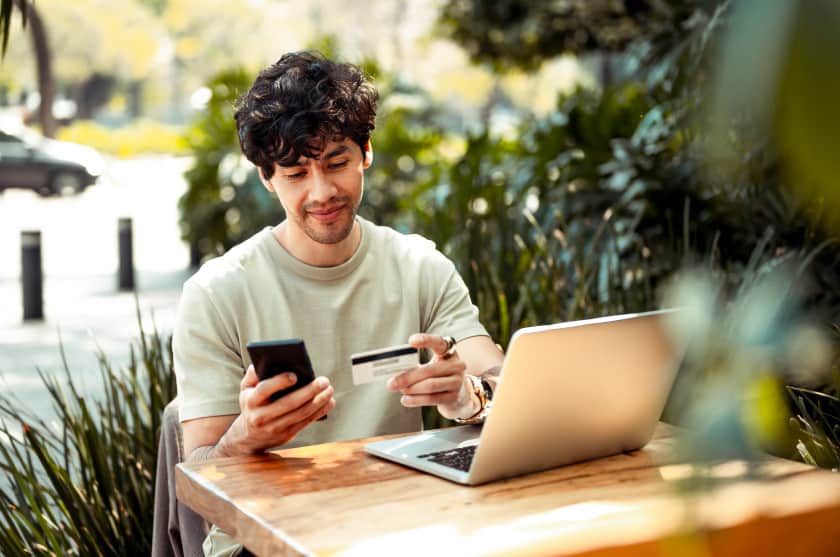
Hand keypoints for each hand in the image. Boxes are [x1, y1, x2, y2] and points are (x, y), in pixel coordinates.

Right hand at [220, 365, 335, 454]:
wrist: (249, 436)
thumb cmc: (251, 403)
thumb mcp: (246, 388)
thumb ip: (254, 373)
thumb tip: (267, 358)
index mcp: (251, 401)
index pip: (264, 390)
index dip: (279, 382)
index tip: (295, 375)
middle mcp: (261, 416)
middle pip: (288, 403)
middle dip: (308, 391)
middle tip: (324, 381)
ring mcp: (274, 428)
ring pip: (300, 414)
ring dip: (318, 402)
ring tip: (330, 390)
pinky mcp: (286, 435)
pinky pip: (305, 422)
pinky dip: (319, 412)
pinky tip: (329, 402)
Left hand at [386, 333, 477, 419]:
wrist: (460, 395)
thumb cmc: (439, 376)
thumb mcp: (433, 366)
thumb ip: (417, 365)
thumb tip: (395, 372)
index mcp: (450, 352)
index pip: (439, 343)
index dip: (426, 340)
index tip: (411, 341)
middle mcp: (457, 365)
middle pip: (430, 370)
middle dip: (408, 377)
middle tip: (391, 383)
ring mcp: (457, 382)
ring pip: (430, 385)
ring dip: (411, 389)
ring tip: (400, 390)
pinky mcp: (454, 397)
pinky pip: (432, 399)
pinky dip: (416, 400)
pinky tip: (406, 400)